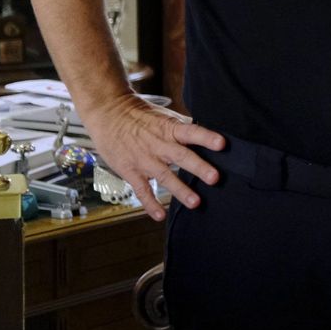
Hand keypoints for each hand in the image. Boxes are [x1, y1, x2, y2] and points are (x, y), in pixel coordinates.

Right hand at [80, 93, 224, 220]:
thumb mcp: (164, 116)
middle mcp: (159, 145)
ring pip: (165, 176)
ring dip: (180, 190)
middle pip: (182, 156)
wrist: (108, 113)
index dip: (206, 137)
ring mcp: (144, 159)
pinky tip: (160, 215)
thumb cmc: (140, 115)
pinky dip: (150, 203)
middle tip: (215, 178)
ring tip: (195, 202)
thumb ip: (183, 128)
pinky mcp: (130, 171)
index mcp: (169, 129)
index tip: (222, 144)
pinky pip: (142, 190)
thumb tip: (205, 135)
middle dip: (199, 168)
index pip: (191, 132)